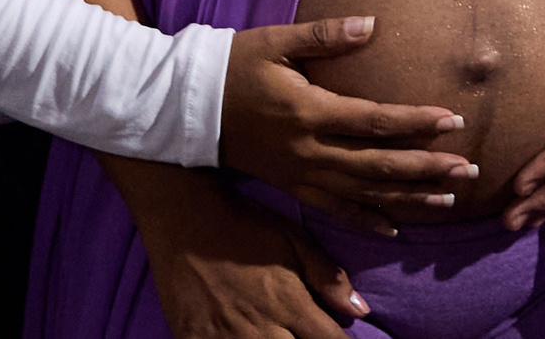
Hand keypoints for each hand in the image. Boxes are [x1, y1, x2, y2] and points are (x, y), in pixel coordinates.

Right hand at [117, 164, 368, 337]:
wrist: (183, 218)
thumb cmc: (245, 226)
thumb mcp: (294, 240)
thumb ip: (328, 277)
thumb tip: (361, 311)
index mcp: (289, 305)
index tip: (340, 338)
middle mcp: (260, 330)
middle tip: (306, 333)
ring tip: (279, 335)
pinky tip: (244, 338)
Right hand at [220, 17, 476, 230]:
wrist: (188, 106)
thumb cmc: (235, 65)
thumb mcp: (276, 41)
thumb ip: (325, 34)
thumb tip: (372, 24)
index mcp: (309, 111)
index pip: (375, 121)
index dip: (417, 123)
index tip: (453, 121)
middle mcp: (309, 150)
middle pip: (378, 167)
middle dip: (426, 169)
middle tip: (467, 169)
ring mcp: (300, 174)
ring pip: (363, 195)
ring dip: (408, 198)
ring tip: (448, 200)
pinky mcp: (291, 186)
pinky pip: (334, 211)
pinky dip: (366, 221)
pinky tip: (395, 229)